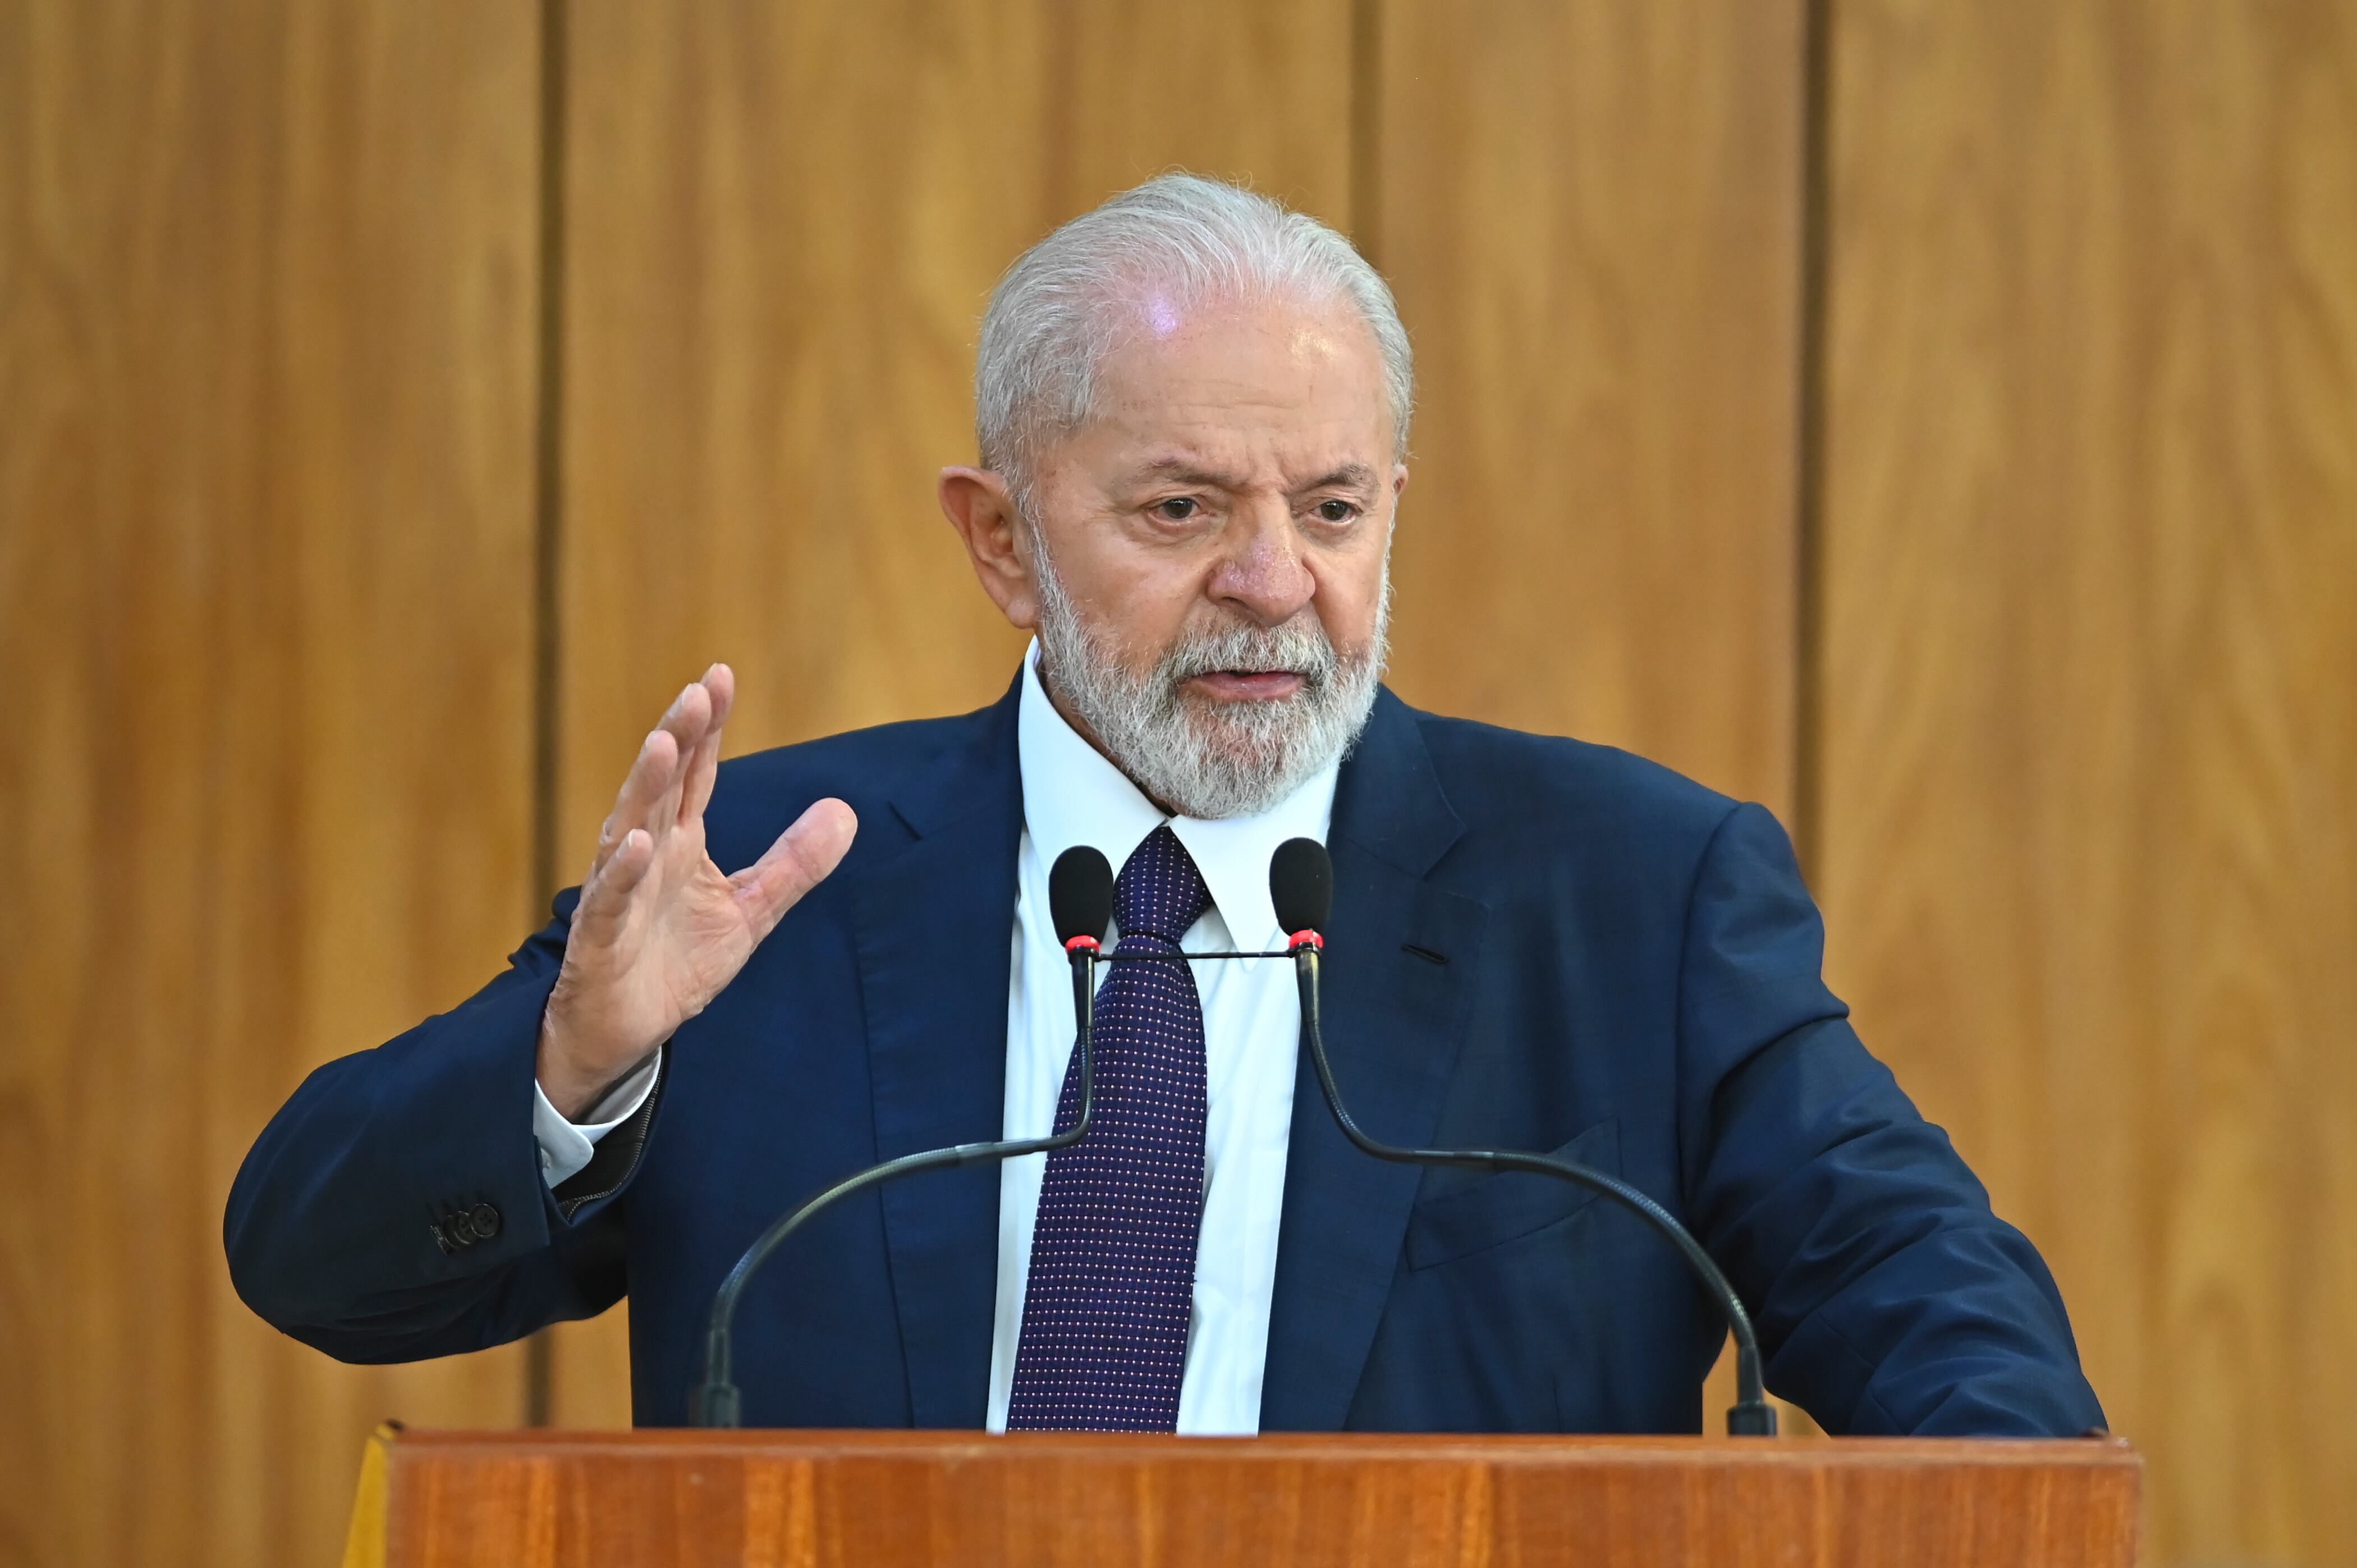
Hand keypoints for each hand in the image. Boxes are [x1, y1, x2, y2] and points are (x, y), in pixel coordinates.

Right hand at [537, 664, 856, 1118]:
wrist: (624, 1034)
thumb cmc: (676, 964)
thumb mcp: (750, 912)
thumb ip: (793, 863)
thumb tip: (846, 812)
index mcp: (680, 842)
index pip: (696, 773)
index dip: (708, 726)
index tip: (720, 675)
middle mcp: (647, 855)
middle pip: (662, 785)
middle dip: (678, 736)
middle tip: (697, 691)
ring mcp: (621, 892)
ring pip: (629, 826)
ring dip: (646, 785)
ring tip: (665, 743)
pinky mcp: (602, 938)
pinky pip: (611, 898)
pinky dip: (624, 870)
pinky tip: (639, 841)